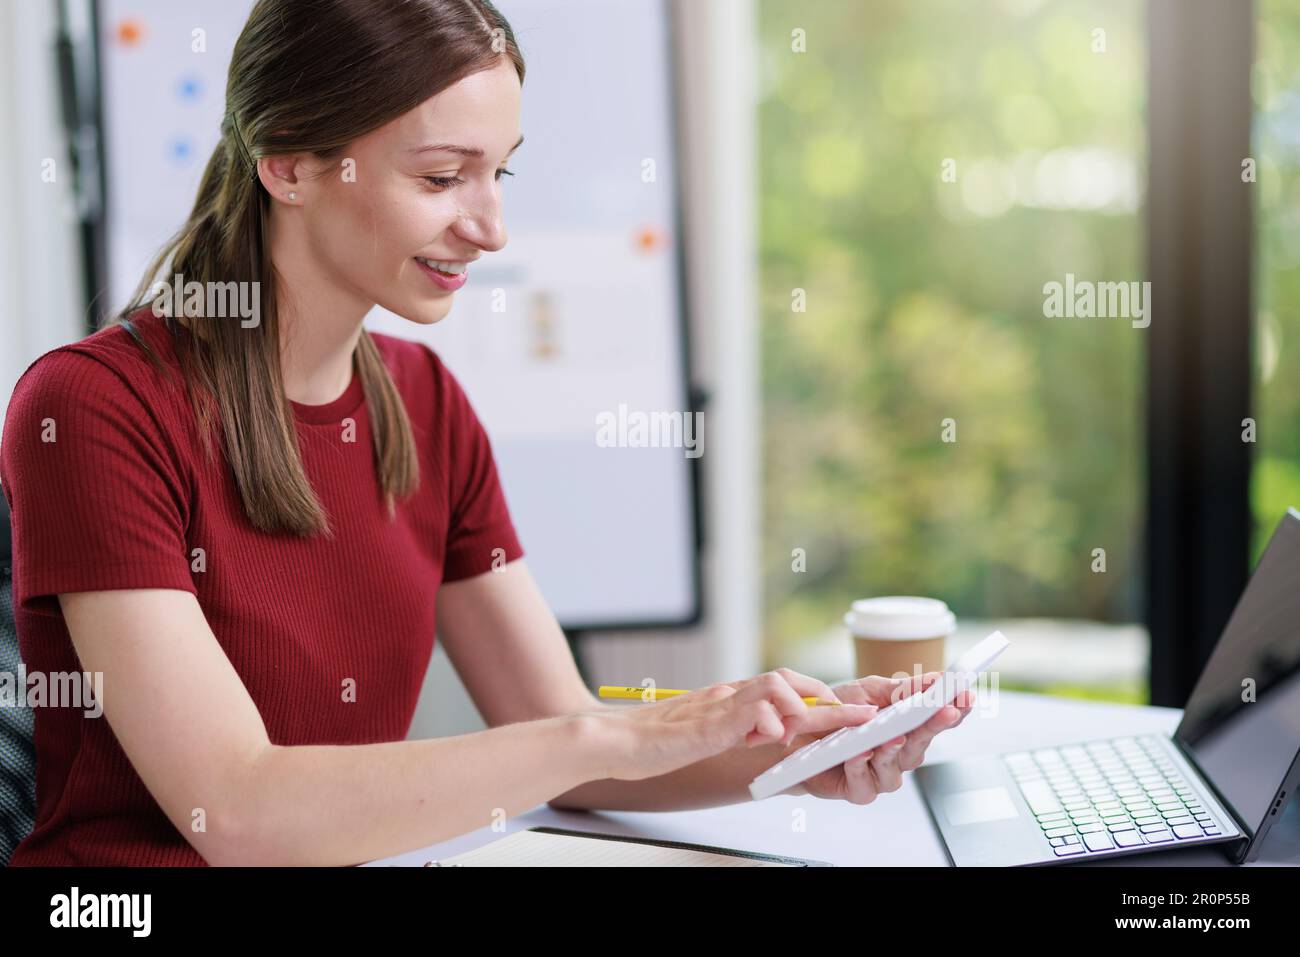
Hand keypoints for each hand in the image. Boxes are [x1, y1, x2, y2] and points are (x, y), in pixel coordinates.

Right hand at [594, 668, 878, 781]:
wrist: (613, 742)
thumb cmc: (651, 742)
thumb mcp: (703, 733)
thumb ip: (733, 728)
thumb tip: (766, 732)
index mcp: (727, 697)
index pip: (782, 685)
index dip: (818, 696)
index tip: (847, 712)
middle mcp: (727, 695)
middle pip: (789, 680)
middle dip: (829, 699)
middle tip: (859, 716)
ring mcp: (718, 706)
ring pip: (777, 687)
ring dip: (801, 710)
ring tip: (802, 734)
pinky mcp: (708, 725)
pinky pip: (752, 714)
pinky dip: (771, 724)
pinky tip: (769, 740)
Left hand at [788, 672, 974, 803]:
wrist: (798, 733)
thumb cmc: (837, 713)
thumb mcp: (870, 691)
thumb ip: (902, 689)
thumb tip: (936, 679)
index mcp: (908, 727)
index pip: (939, 720)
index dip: (956, 709)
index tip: (966, 695)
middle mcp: (901, 753)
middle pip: (924, 742)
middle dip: (935, 725)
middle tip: (945, 710)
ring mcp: (882, 774)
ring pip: (897, 766)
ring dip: (895, 748)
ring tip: (894, 734)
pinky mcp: (859, 790)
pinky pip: (866, 783)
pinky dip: (861, 766)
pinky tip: (859, 752)